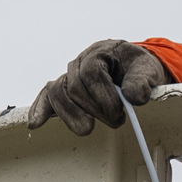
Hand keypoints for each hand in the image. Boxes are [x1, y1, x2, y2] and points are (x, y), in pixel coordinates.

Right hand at [22, 39, 166, 135]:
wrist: (132, 69)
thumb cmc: (137, 69)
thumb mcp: (147, 70)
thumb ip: (142, 81)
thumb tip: (134, 97)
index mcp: (100, 52)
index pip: (92, 74)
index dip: (104, 96)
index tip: (119, 113)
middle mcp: (80, 62)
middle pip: (75, 87)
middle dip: (95, 109)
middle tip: (116, 121)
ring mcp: (69, 76)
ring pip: (57, 93)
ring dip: (70, 115)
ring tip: (86, 129)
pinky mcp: (63, 89)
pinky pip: (46, 96)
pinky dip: (39, 109)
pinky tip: (35, 123)